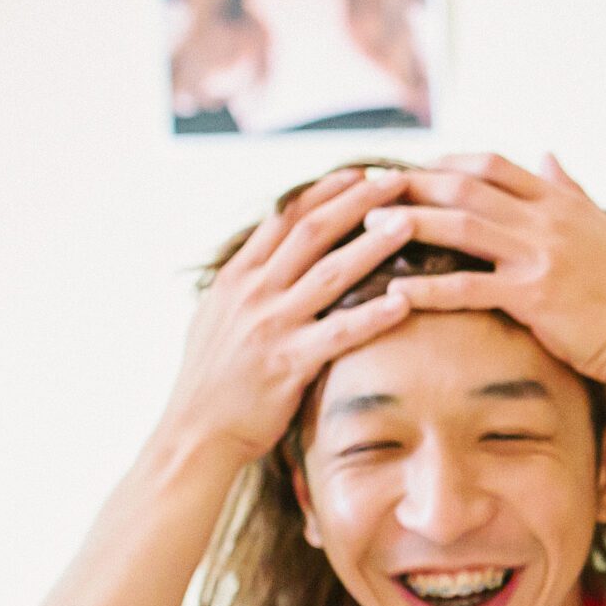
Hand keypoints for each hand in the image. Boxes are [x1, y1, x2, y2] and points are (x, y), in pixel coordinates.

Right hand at [157, 167, 417, 461]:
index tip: (360, 174)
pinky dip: (374, 315)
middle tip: (398, 180)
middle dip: (357, 201)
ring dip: (374, 244)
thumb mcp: (217, 318)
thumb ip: (245, 286)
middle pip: (312, 231)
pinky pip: (339, 333)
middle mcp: (253, 291)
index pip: (284, 217)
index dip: (325, 192)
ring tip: (411, 221)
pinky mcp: (288, 363)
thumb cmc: (212, 380)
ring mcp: (271, 325)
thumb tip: (268, 259)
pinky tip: (406, 302)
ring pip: (330, 272)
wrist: (194, 431)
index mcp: (237, 276)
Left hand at [374, 152, 605, 386]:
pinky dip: (429, 288)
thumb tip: (547, 156)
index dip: (448, 162)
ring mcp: (539, 257)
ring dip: (410, 224)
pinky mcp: (533, 297)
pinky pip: (468, 288)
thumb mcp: (603, 228)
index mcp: (560, 202)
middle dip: (414, 184)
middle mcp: (546, 221)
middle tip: (372, 189)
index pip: (493, 164)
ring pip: (461, 228)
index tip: (416, 169)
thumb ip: (570, 190)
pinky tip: (396, 292)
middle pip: (466, 187)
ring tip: (368, 228)